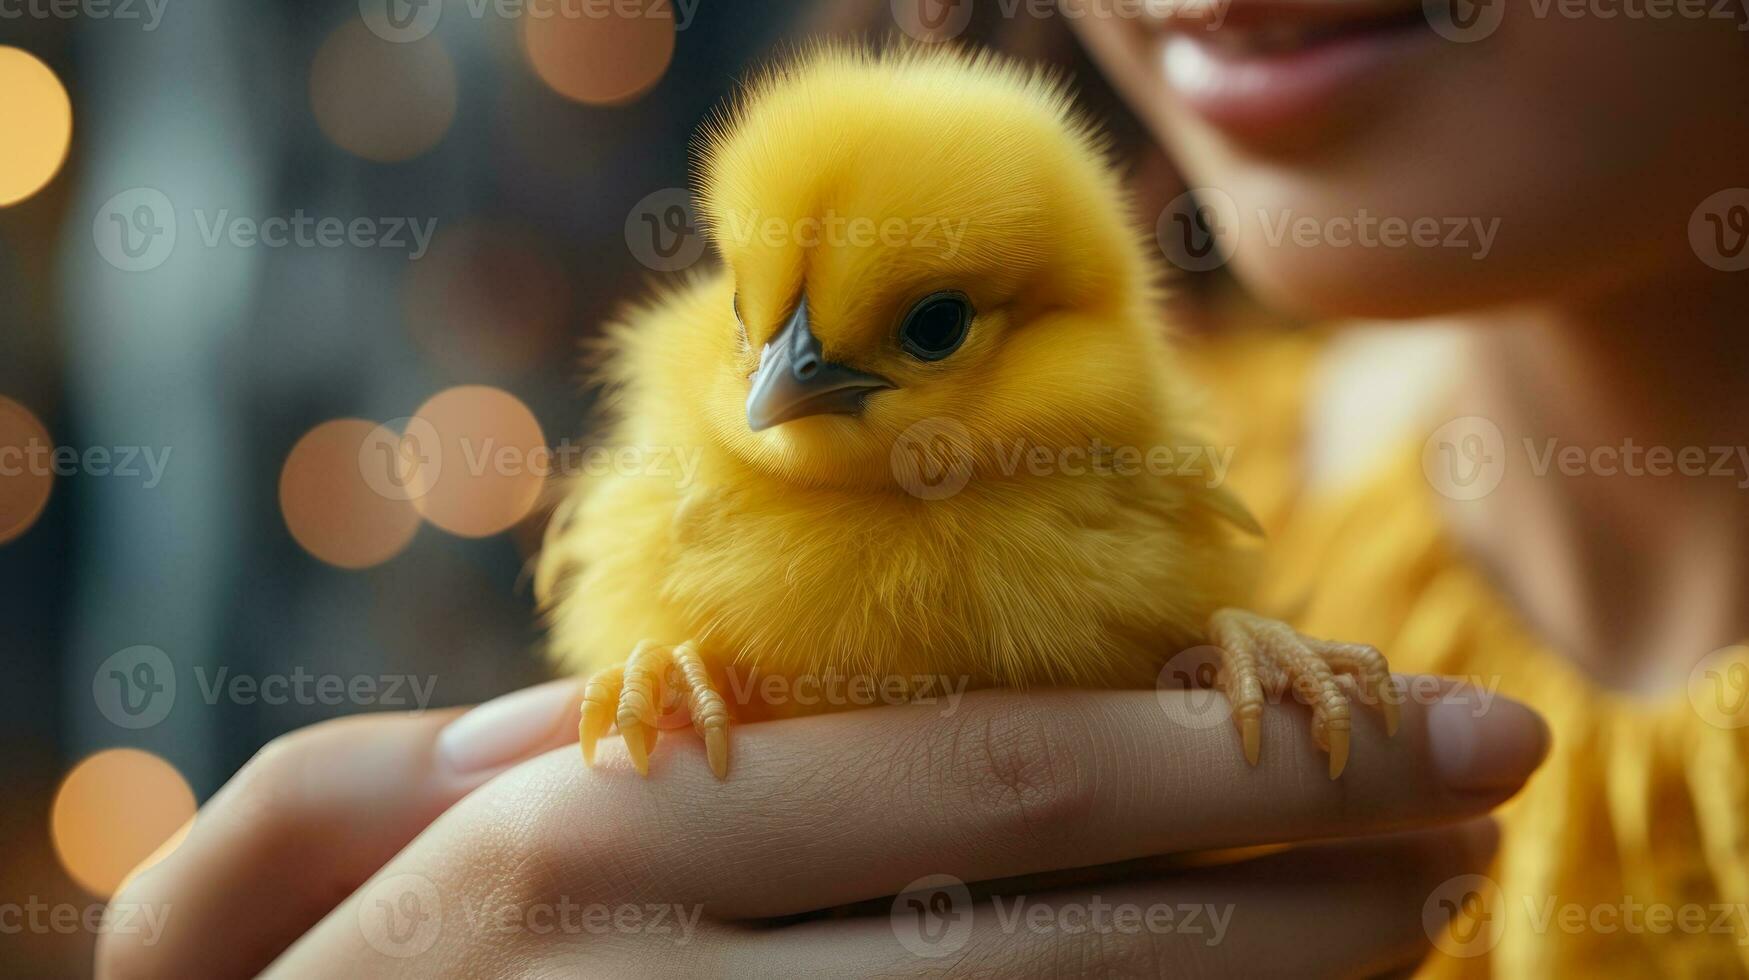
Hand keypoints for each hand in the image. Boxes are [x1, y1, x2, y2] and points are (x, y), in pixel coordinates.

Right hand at [98, 678, 1546, 977]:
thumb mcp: (313, 865)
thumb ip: (453, 757)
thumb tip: (624, 701)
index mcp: (590, 841)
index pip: (981, 769)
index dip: (1215, 740)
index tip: (1397, 713)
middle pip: (1077, 912)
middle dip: (1308, 857)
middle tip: (1476, 797)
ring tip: (1413, 920)